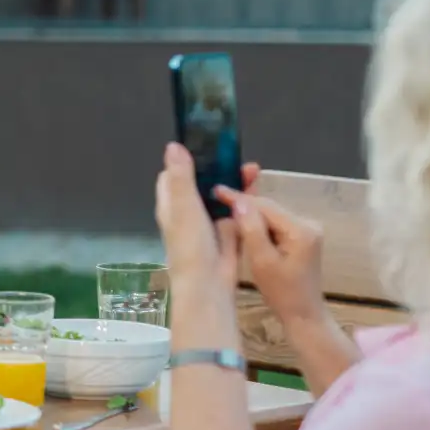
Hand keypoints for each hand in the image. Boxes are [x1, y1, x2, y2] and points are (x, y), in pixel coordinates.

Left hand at [154, 142, 240, 291]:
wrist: (210, 285)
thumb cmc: (191, 245)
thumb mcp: (184, 206)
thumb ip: (181, 177)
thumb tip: (173, 145)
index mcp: (171, 206)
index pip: (172, 176)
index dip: (186, 160)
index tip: (205, 144)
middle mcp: (187, 214)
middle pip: (200, 185)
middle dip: (218, 170)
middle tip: (238, 155)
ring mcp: (207, 225)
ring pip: (220, 198)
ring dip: (234, 184)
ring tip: (254, 170)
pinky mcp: (227, 235)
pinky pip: (235, 214)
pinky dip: (244, 202)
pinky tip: (258, 191)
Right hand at [217, 183, 328, 330]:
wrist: (303, 315)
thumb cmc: (281, 293)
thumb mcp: (261, 262)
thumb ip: (251, 229)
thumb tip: (239, 202)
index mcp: (301, 229)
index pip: (265, 206)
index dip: (239, 198)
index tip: (216, 190)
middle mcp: (308, 223)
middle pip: (269, 208)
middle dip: (244, 206)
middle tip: (216, 198)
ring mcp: (307, 230)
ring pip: (271, 216)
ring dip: (251, 215)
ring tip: (225, 210)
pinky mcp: (303, 238)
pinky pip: (276, 225)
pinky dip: (260, 225)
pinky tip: (243, 225)